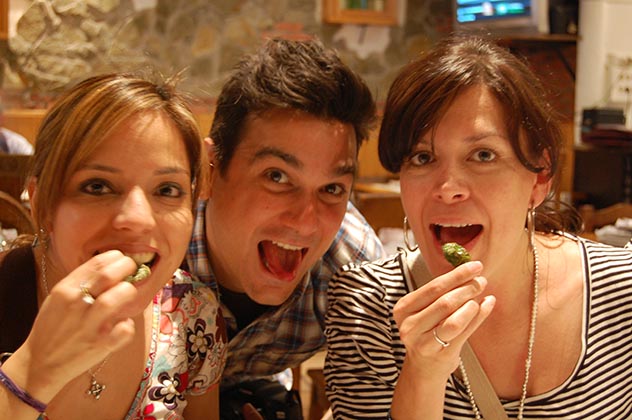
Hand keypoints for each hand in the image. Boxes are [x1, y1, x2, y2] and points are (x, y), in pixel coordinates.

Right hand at [6, 250, 139, 401]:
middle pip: (109, 275)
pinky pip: (126, 328)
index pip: (97, 263)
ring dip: (129, 292)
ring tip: (127, 294)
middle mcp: (76, 304)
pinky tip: (122, 324)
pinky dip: (129, 325)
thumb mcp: (58, 299)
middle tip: (133, 270)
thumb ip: (81, 283)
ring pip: (119, 297)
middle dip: (128, 267)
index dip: (116, 257)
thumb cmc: (52, 328)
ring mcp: (89, 325)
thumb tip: (110, 267)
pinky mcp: (101, 345)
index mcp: (65, 290)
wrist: (39, 364)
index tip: (122, 260)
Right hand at [393, 261, 494, 378]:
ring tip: (482, 295)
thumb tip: (467, 270)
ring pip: (454, 319)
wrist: (424, 367)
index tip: (474, 266)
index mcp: (403, 309)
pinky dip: (480, 316)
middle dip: (467, 288)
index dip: (456, 275)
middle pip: (444, 302)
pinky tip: (487, 305)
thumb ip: (439, 293)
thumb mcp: (423, 311)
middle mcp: (410, 326)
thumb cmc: (426, 331)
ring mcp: (424, 342)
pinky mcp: (441, 355)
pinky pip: (465, 332)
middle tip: (481, 281)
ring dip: (472, 304)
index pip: (432, 287)